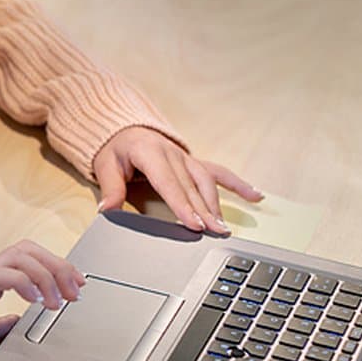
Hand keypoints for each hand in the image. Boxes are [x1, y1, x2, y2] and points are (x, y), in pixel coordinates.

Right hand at [0, 240, 83, 360]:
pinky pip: (0, 274)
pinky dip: (24, 282)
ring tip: (56, 300)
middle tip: (75, 290)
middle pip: (27, 249)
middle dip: (58, 266)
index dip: (56, 267)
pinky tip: (34, 300)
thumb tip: (17, 320)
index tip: (76, 284)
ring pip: (18, 255)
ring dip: (46, 275)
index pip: (27, 259)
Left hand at [93, 127, 260, 233]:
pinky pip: (219, 172)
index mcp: (150, 152)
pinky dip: (238, 184)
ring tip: (224, 226)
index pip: (169, 183)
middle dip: (204, 210)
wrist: (124, 128)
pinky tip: (256, 196)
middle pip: (191, 186)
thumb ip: (110, 187)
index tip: (194, 224)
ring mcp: (186, 157)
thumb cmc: (115, 148)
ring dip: (216, 204)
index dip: (182, 205)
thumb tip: (107, 209)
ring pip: (206, 182)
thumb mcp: (105, 165)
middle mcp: (173, 154)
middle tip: (214, 232)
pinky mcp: (194, 162)